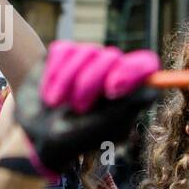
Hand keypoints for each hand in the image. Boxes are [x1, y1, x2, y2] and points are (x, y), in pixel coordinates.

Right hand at [15, 41, 159, 176]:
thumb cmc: (74, 139)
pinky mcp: (61, 55)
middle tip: (78, 108)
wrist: (36, 136)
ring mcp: (85, 61)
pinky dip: (53, 73)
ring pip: (84, 51)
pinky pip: (62, 50)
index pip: (144, 64)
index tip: (112, 89)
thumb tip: (153, 90)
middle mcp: (109, 70)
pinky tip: (48, 92)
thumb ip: (126, 108)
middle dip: (89, 83)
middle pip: (111, 56)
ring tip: (55, 104)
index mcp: (126, 88)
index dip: (132, 70)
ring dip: (66, 81)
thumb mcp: (101, 128)